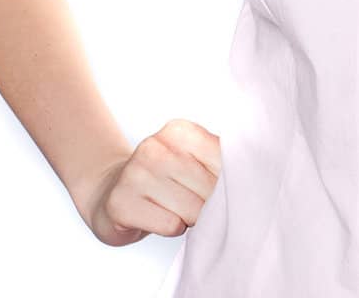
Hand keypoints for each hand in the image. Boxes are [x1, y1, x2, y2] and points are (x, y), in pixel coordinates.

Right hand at [73, 119, 221, 246]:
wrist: (111, 191)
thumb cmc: (165, 179)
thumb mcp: (193, 159)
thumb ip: (221, 163)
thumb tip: (247, 182)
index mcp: (179, 131)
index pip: (226, 161)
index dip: (228, 183)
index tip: (216, 185)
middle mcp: (154, 147)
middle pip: (210, 189)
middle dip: (209, 204)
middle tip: (191, 200)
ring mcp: (134, 174)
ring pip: (192, 210)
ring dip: (190, 218)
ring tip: (173, 207)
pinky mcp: (121, 204)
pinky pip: (171, 226)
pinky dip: (172, 228)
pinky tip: (157, 216)